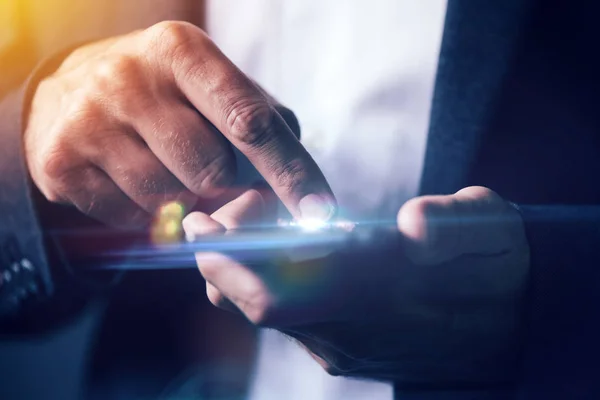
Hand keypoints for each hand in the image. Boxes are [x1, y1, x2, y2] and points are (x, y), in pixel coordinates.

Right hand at [24, 21, 333, 228]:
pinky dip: (147, 212)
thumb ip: (264, 128)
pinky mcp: (61, 163)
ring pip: (171, 200)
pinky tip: (133, 180)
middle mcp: (130, 78)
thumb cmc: (167, 95)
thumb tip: (302, 198)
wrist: (72, 90)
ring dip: (184, 198)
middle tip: (211, 169)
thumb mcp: (214, 86)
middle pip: (213, 172)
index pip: (248, 121)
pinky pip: (131, 219)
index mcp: (182, 51)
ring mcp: (89, 121)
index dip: (290, 172)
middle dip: (225, 185)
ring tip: (166, 165)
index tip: (320, 212)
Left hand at [183, 186, 529, 386]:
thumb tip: (414, 225)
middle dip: (219, 263)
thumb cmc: (496, 264)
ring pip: (266, 317)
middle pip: (258, 307)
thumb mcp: (492, 228)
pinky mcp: (344, 349)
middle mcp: (353, 331)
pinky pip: (285, 322)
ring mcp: (345, 346)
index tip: (201, 225)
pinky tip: (272, 254)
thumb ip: (456, 223)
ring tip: (243, 226)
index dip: (234, 261)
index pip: (284, 292)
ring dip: (237, 273)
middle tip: (209, 219)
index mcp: (382, 295)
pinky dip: (262, 286)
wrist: (511, 322)